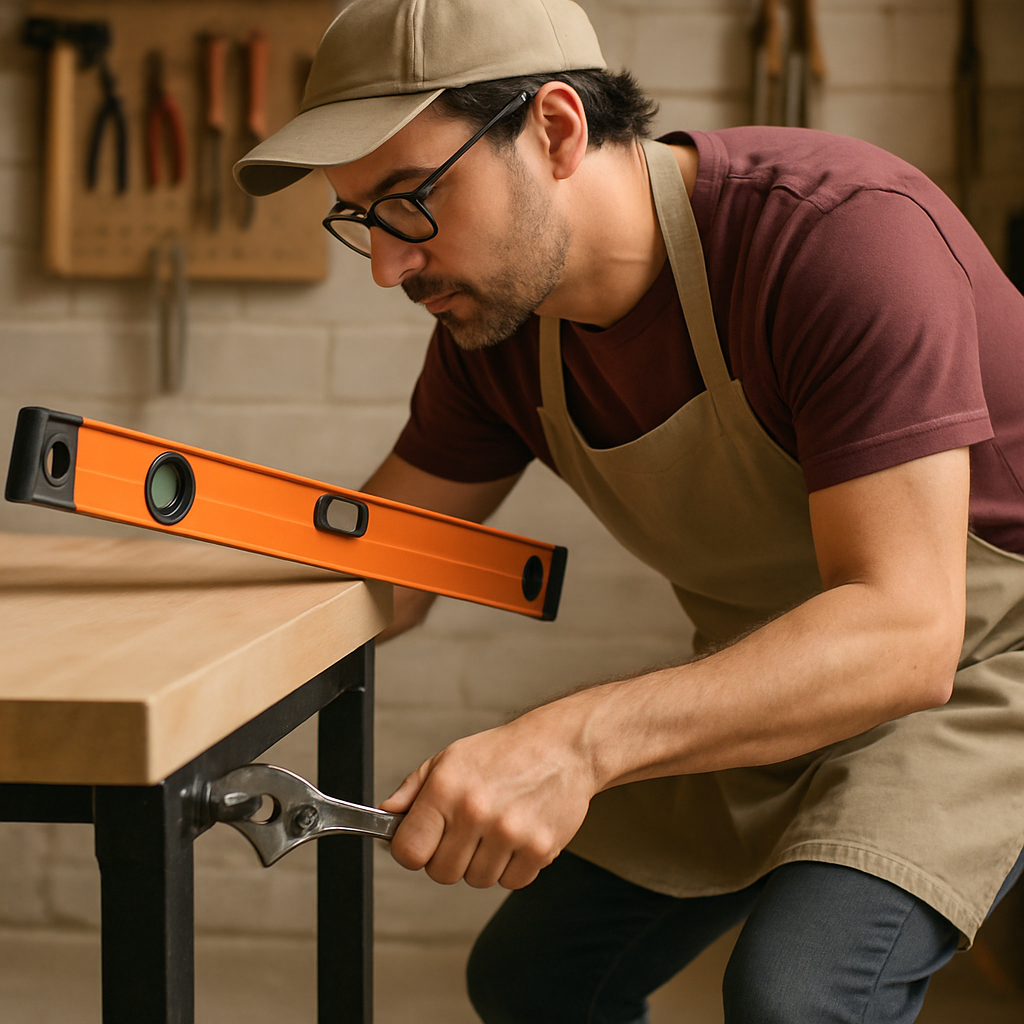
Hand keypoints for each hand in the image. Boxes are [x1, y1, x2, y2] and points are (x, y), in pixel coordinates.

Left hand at [380, 709, 594, 888]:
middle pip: (442, 874)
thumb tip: (386, 815)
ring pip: (478, 881)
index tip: (423, 843)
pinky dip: (513, 867)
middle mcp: (475, 812)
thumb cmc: (504, 753)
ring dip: (483, 863)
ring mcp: (509, 833)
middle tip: (467, 833)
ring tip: (496, 829)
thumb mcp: (449, 759)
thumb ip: (412, 790)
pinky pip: (512, 882)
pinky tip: (518, 836)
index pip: (409, 852)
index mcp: (446, 789)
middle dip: (450, 858)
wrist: (562, 747)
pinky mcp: (539, 848)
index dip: (413, 852)